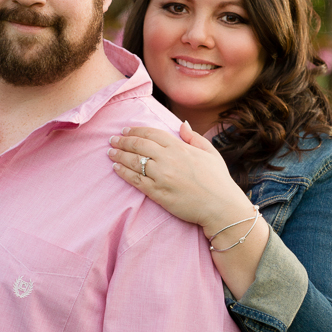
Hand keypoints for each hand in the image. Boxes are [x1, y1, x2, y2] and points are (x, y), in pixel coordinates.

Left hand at [108, 122, 254, 234]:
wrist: (220, 207)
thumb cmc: (218, 180)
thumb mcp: (210, 152)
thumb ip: (194, 137)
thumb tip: (181, 124)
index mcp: (180, 147)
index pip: (152, 133)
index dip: (136, 130)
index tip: (126, 130)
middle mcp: (168, 159)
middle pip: (139, 145)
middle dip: (123, 141)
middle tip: (113, 140)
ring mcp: (161, 176)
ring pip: (134, 162)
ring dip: (119, 155)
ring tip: (110, 152)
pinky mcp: (157, 193)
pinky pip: (136, 181)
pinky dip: (124, 173)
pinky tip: (116, 168)